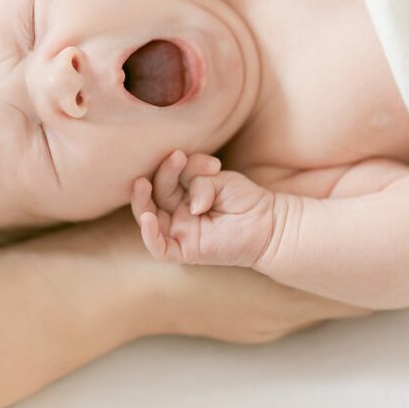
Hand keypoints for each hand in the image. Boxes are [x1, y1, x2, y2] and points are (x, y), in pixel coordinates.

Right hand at [131, 149, 274, 266]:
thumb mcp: (220, 179)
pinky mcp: (186, 251)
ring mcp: (180, 232)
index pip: (169, 178)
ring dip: (141, 201)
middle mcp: (177, 213)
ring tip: (142, 183)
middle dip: (163, 175)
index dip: (180, 165)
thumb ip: (199, 180)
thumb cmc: (244, 200)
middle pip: (156, 194)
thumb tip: (190, 203)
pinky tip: (148, 218)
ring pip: (148, 219)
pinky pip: (159, 248)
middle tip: (176, 157)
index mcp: (183, 194)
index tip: (211, 164)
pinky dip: (149, 235)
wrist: (267, 223)